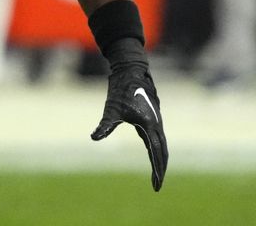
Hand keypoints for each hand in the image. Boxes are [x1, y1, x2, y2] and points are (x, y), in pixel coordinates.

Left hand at [91, 63, 167, 190]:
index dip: (157, 170)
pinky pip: (156, 137)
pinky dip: (156, 149)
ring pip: (161, 145)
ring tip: (157, 174)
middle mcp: (156, 124)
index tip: (156, 184)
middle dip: (161, 169)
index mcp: (150, 124)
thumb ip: (105, 124)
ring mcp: (156, 121)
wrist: (131, 71)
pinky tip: (152, 155)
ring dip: (160, 160)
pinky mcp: (151, 118)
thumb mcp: (111, 108)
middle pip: (162, 152)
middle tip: (157, 185)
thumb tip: (94, 138)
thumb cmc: (121, 89)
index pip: (156, 153)